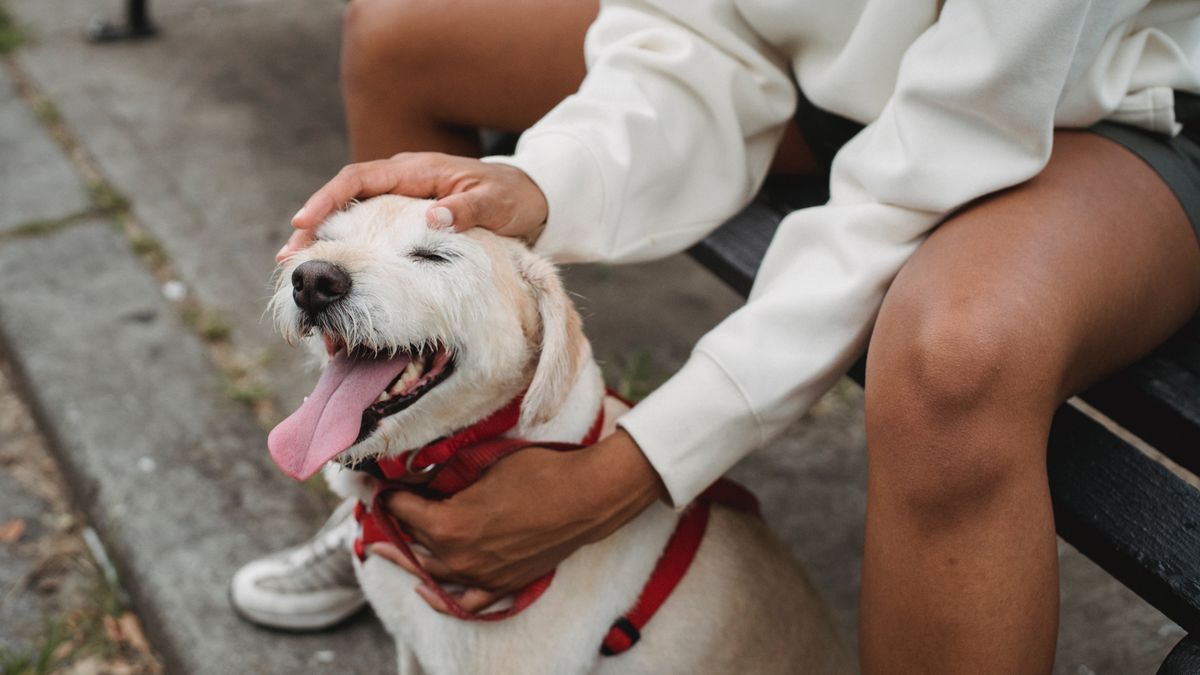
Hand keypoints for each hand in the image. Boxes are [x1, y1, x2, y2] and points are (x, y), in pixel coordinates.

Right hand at [277, 153, 547, 261]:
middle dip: (315, 225)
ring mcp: (400, 200)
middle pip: (344, 199)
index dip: (328, 199)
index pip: (359, 179)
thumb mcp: (494, 203)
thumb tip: (433, 217)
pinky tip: (338, 275)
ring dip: (328, 241)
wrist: (529, 199)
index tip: (304, 222)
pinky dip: (351, 250)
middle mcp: (400, 181)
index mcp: (415, 170)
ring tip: (300, 268)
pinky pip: (370, 232)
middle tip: (290, 257)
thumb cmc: (511, 198)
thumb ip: (466, 210)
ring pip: (353, 217)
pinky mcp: (405, 220)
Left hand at [368, 429, 666, 613]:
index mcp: (447, 524)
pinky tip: (425, 589)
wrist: (584, 498)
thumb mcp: (484, 464)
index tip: (380, 484)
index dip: (387, 493)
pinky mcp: (502, 585)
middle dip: (391, 525)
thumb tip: (425, 475)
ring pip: (429, 572)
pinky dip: (441, 598)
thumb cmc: (537, 473)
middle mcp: (457, 557)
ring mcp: (480, 576)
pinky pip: (464, 602)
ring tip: (387, 547)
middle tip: (377, 513)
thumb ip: (449, 476)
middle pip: (409, 544)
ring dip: (407, 557)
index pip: (401, 509)